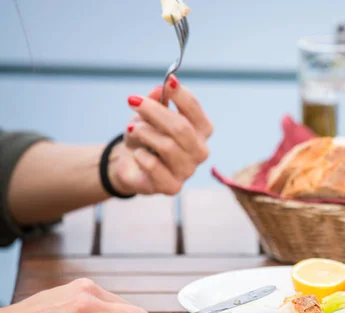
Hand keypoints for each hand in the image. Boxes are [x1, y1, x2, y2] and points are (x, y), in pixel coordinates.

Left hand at [108, 75, 212, 195]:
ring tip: (133, 129)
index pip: (195, 110)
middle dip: (155, 111)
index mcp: (202, 130)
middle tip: (132, 101)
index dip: (182, 95)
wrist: (131, 165)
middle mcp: (200, 151)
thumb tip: (159, 89)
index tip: (168, 81)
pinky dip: (141, 155)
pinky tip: (138, 154)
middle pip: (181, 128)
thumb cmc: (146, 137)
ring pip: (168, 146)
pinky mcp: (172, 186)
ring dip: (145, 133)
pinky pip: (154, 166)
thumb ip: (156, 101)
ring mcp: (188, 170)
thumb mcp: (147, 114)